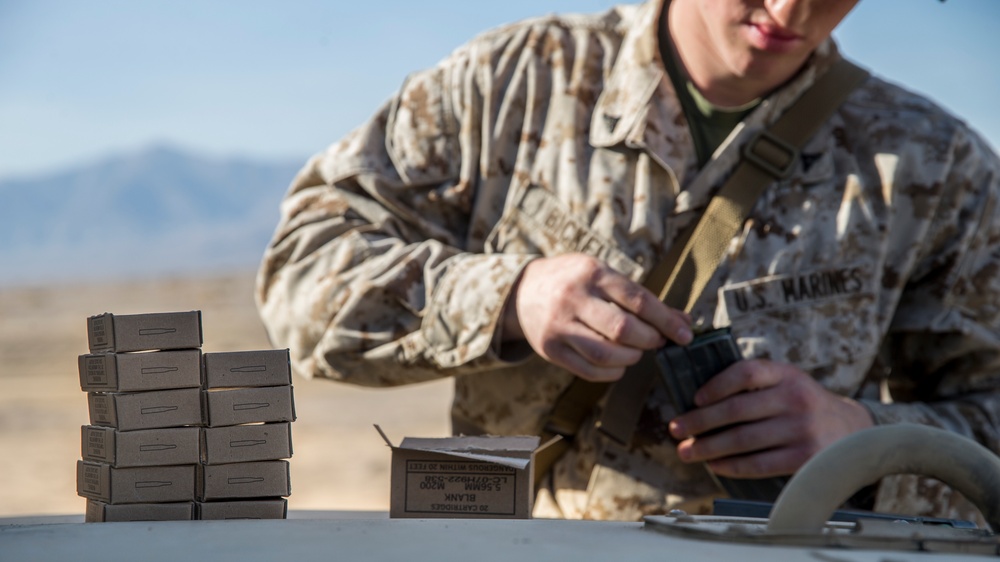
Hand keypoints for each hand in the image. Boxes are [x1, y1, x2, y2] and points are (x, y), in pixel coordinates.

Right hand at [502, 253, 692, 381]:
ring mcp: (559, 326)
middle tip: (656, 341)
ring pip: (605, 354)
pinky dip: (612, 373)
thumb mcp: (603, 275)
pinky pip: (589, 370)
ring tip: (637, 352)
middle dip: (649, 340)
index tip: (685, 335)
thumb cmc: (574, 281)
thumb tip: (683, 321)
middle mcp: (573, 298)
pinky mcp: (550, 349)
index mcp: (592, 273)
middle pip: (623, 330)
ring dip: (631, 358)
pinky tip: (619, 365)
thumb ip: (640, 297)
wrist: (522, 291)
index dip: (666, 321)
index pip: (638, 300)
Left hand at [668, 359, 873, 477]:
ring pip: (742, 440)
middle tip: (675, 429)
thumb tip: (700, 400)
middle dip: (699, 421)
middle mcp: (796, 399)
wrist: (853, 431)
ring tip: (686, 451)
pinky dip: (731, 465)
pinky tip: (713, 465)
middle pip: (736, 410)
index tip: (694, 399)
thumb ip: (755, 384)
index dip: (716, 385)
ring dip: (708, 447)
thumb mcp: (787, 381)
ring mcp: (801, 429)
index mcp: (787, 374)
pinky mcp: (804, 458)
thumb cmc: (804, 404)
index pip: (745, 373)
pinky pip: (759, 464)